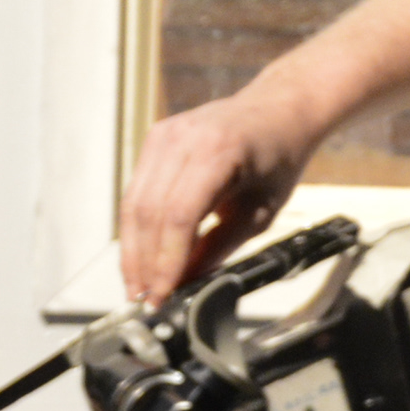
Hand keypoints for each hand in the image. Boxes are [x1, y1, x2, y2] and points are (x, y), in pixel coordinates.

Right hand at [120, 88, 319, 302]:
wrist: (276, 112)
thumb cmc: (276, 159)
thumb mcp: (260, 212)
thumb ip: (220, 248)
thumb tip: (186, 284)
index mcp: (218, 152)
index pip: (180, 216)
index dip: (166, 261)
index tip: (162, 295)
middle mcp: (184, 138)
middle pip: (149, 212)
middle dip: (143, 262)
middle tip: (143, 298)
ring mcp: (164, 135)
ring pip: (134, 203)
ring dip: (132, 250)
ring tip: (137, 285)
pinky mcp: (155, 139)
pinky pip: (137, 190)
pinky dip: (136, 228)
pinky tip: (140, 255)